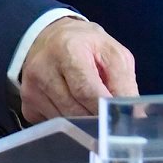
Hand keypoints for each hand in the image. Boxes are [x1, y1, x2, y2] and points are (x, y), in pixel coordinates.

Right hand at [18, 18, 138, 123]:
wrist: (49, 36)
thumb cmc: (86, 44)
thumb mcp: (112, 52)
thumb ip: (124, 83)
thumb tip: (135, 116)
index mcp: (68, 49)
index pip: (87, 91)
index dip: (104, 109)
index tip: (120, 122)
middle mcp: (43, 69)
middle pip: (74, 110)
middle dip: (96, 120)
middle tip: (111, 123)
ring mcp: (31, 89)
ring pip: (64, 122)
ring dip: (83, 123)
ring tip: (93, 111)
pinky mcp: (27, 104)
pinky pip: (53, 126)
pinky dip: (68, 124)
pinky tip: (73, 108)